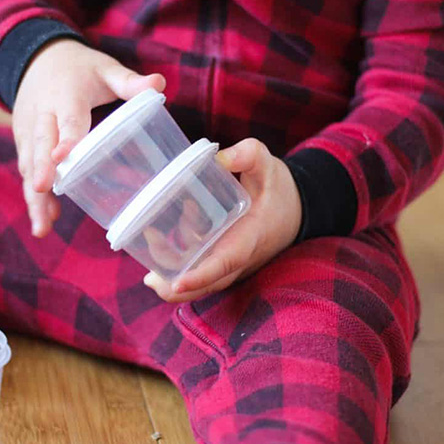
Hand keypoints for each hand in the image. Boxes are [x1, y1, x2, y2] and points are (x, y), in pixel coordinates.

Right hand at [13, 39, 164, 237]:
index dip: (66, 138)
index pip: (68, 118)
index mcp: (67, 94)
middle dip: (40, 168)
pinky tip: (46, 219)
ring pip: (29, 163)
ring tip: (42, 226)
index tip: (62, 159)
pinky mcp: (22, 140)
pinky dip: (34, 195)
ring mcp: (28, 127)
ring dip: (34, 195)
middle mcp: (42, 112)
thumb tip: (159, 83)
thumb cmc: (80, 69)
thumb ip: (130, 81)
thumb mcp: (106, 69)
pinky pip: (26, 169)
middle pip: (40, 143)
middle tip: (41, 190)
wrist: (36, 58)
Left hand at [143, 139, 302, 302]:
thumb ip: (248, 155)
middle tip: (148, 278)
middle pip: (207, 284)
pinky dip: (177, 260)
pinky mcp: (222, 257)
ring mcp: (229, 260)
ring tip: (149, 238)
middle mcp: (239, 256)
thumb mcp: (267, 166)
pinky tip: (158, 236)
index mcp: (250, 238)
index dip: (201, 276)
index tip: (176, 283)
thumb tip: (220, 158)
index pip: (226, 263)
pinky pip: (198, 267)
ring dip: (171, 269)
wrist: (296, 209)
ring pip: (199, 279)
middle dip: (176, 288)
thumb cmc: (278, 189)